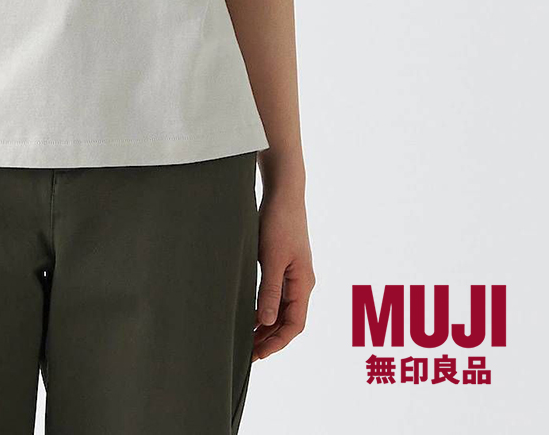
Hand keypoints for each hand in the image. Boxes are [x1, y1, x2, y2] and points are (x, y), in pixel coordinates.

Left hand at [253, 188, 315, 360]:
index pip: (294, 324)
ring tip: (245, 338)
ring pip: (281, 308)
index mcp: (303, 283)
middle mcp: (301, 282)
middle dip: (270, 338)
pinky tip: (248, 312)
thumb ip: (270, 290)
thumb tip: (267, 321)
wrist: (283, 193)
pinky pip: (276, 294)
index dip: (276, 342)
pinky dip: (264, 307)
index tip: (258, 355)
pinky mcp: (282, 263)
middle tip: (247, 353)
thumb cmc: (279, 223)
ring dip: (266, 324)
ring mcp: (293, 273)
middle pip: (288, 320)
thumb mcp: (272, 258)